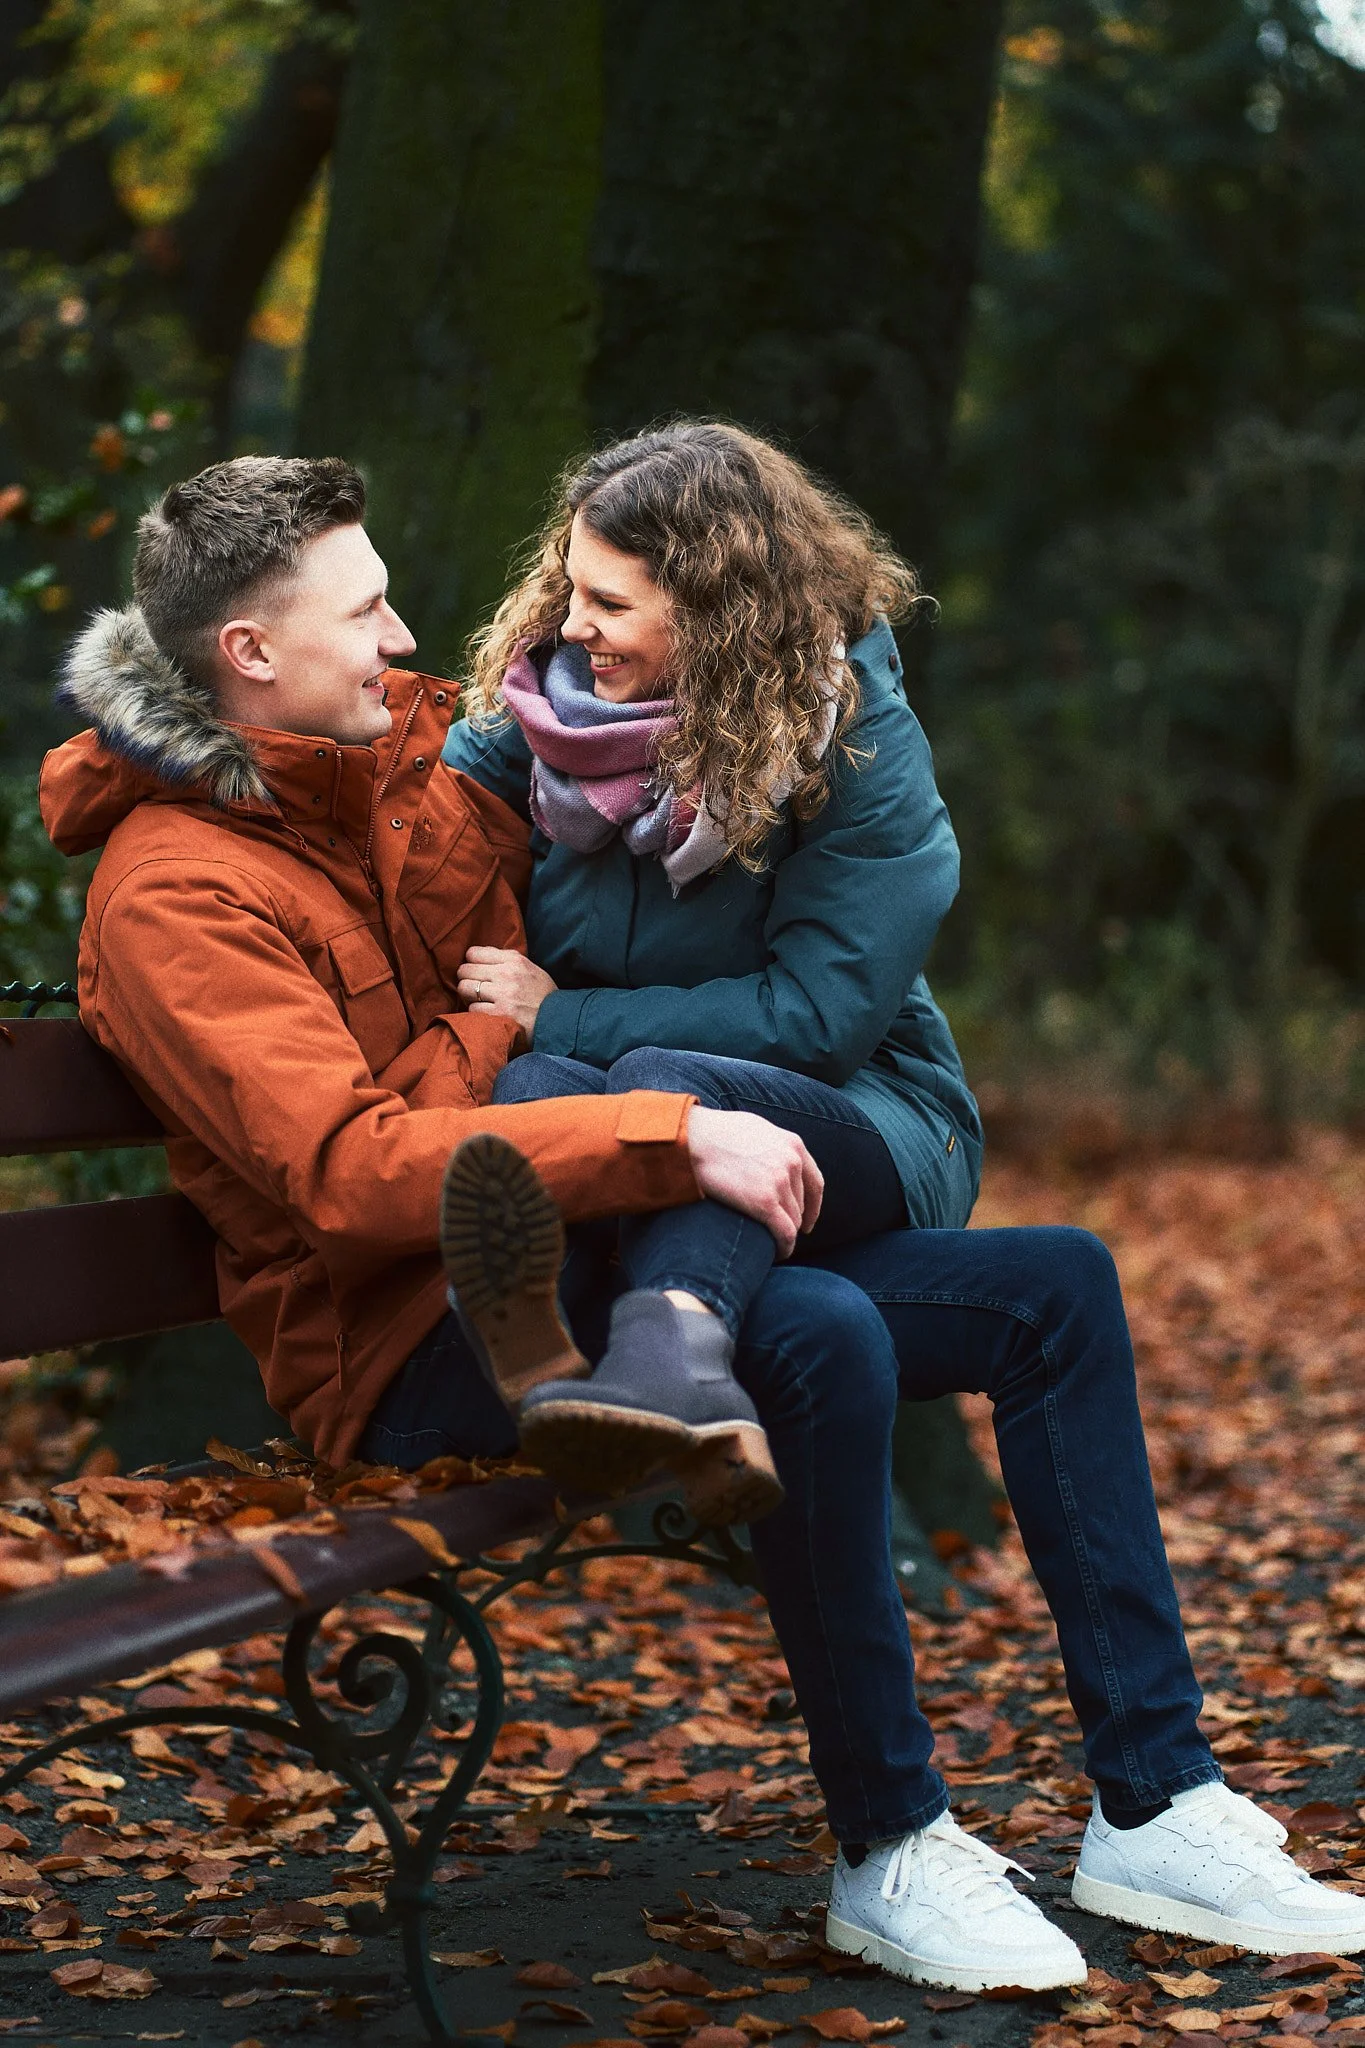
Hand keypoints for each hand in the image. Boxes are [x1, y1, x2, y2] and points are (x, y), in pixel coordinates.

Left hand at [457, 946, 557, 1036]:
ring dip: (470, 997)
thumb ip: (505, 960)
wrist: (559, 1020)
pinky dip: (477, 1013)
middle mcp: (506, 974)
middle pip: (464, 970)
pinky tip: (488, 1014)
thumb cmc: (542, 995)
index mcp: (513, 959)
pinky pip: (472, 1009)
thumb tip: (476, 957)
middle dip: (467, 980)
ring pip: (464, 988)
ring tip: (481, 1001)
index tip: (477, 972)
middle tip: (476, 989)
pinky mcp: (499, 1014)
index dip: (472, 963)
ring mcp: (502, 994)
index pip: (473, 953)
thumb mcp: (529, 968)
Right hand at [685, 1105, 823, 1258]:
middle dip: (791, 1220)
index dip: (813, 1207)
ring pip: (793, 1221)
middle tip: (776, 1233)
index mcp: (793, 1145)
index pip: (815, 1183)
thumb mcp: (756, 1129)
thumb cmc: (715, 1133)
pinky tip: (777, 1253)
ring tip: (772, 1245)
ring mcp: (780, 1182)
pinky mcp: (764, 1202)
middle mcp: (792, 1162)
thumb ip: (773, 1146)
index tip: (806, 1222)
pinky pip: (785, 1233)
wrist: (693, 1139)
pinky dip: (784, 1247)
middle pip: (801, 1205)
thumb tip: (774, 1162)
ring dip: (784, 1235)